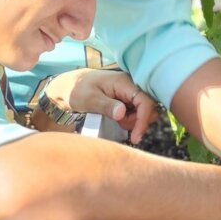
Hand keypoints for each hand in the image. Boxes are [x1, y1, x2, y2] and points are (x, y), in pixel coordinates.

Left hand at [36, 68, 158, 140]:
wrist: (71, 85)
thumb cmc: (78, 90)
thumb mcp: (90, 99)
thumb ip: (106, 106)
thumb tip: (122, 113)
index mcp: (124, 82)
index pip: (145, 101)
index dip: (143, 120)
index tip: (135, 137)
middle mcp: (132, 85)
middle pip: (148, 107)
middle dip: (137, 121)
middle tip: (119, 124)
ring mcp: (131, 92)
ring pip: (143, 111)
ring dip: (133, 121)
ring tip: (115, 120)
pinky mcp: (128, 98)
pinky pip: (137, 112)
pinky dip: (129, 119)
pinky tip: (117, 118)